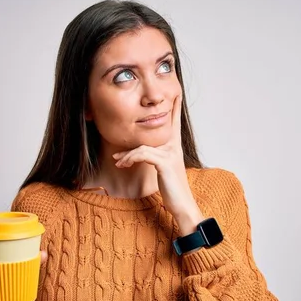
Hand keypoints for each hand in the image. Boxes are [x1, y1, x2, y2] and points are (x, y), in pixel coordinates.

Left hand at [112, 95, 203, 234]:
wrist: (183, 206)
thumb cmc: (174, 189)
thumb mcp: (164, 169)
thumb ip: (156, 158)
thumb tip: (143, 153)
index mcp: (175, 146)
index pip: (175, 121)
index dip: (174, 106)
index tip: (175, 93)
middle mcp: (174, 147)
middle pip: (157, 127)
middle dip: (146, 122)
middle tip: (128, 133)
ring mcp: (170, 154)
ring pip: (142, 145)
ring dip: (127, 154)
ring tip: (117, 161)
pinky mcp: (165, 163)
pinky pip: (143, 154)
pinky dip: (130, 158)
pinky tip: (122, 164)